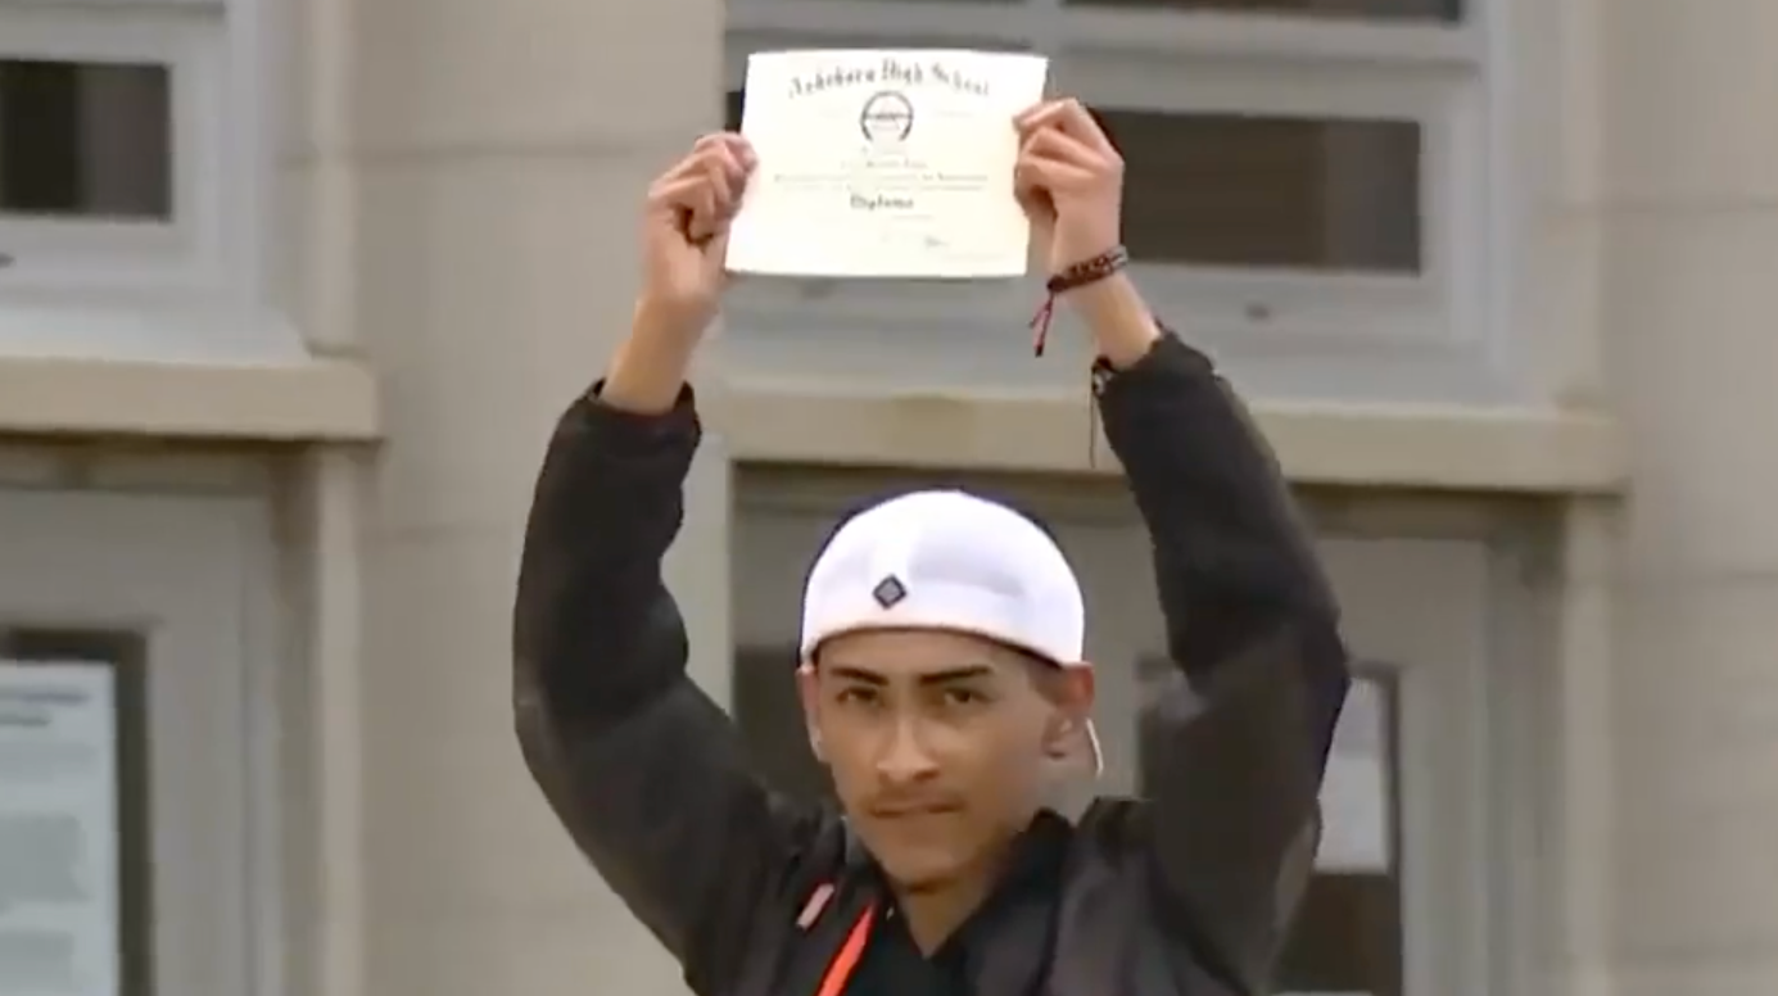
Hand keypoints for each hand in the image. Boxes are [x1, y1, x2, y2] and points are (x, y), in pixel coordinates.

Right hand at [638, 133, 755, 337]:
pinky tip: (697, 234)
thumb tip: (751, 157)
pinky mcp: (658, 200)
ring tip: (708, 230)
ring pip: (711, 165)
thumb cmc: (712, 270)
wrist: (687, 302)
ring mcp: (667, 188)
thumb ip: (742, 191)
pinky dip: (708, 213)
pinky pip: (700, 187)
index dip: (738, 147)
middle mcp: (681, 179)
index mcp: (699, 182)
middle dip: (734, 181)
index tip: (753, 164)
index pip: (718, 143)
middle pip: (716, 150)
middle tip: (727, 215)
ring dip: (721, 202)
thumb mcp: (738, 223)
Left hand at [1013, 99, 1124, 274]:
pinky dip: (1023, 183)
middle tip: (1018, 162)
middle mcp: (1103, 157)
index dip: (1040, 110)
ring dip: (1023, 165)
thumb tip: (1016, 128)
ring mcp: (1095, 170)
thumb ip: (1045, 156)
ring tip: (1027, 192)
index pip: (1070, 109)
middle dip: (1029, 135)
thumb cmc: (1067, 235)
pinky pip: (1035, 166)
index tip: (1016, 124)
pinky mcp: (1080, 186)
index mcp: (1101, 153)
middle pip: (1055, 117)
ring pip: (1041, 141)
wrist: (1087, 271)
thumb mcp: (1055, 187)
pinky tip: (1029, 202)